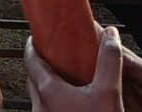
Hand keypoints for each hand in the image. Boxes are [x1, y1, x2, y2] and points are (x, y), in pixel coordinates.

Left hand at [25, 27, 141, 111]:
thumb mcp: (109, 92)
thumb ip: (109, 61)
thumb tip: (110, 37)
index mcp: (49, 91)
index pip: (30, 59)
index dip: (34, 44)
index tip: (39, 36)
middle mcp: (40, 106)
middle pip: (33, 77)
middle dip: (43, 63)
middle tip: (57, 54)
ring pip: (39, 96)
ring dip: (48, 84)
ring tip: (68, 78)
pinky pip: (46, 109)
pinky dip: (54, 100)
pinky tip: (72, 102)